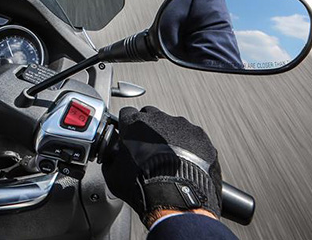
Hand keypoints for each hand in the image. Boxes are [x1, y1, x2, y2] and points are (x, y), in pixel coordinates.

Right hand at [101, 106, 221, 228]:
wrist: (175, 198)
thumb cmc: (144, 185)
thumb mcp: (113, 174)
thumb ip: (111, 157)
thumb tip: (112, 156)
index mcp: (134, 123)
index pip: (127, 113)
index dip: (128, 125)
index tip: (129, 135)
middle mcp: (158, 118)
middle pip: (151, 116)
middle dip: (149, 129)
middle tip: (149, 149)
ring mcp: (182, 125)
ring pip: (173, 125)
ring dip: (170, 137)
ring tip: (169, 160)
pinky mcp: (200, 136)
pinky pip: (193, 137)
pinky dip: (190, 147)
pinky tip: (185, 163)